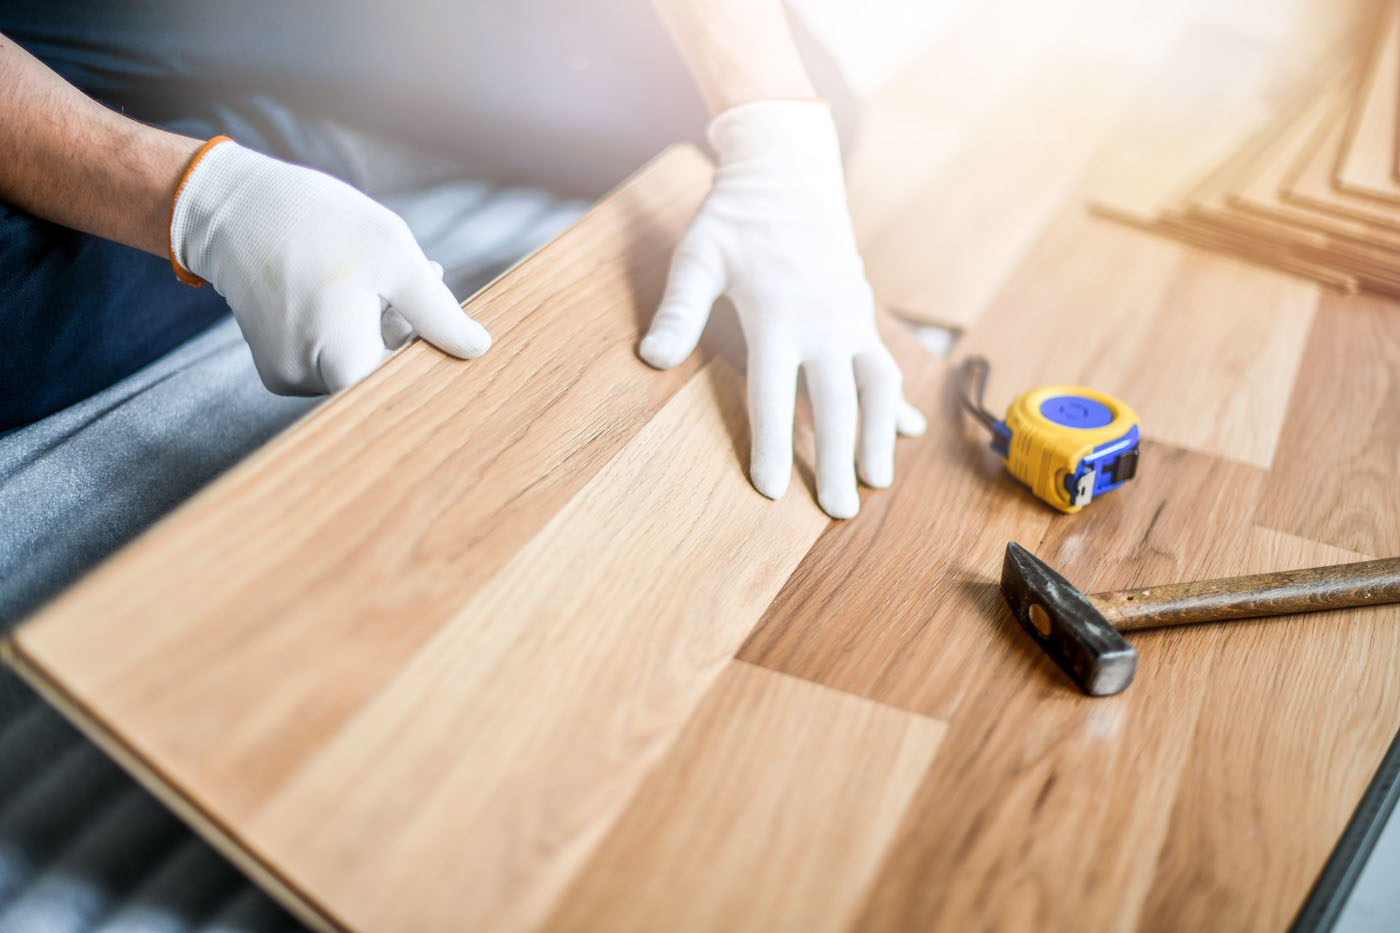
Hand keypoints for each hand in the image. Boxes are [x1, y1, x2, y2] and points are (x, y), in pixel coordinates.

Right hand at [170, 140, 489, 394]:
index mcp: (343, 366)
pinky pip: (329, 356)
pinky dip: (349, 328)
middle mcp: (310, 384)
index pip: (409, 382)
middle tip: (429, 278)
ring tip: (389, 276)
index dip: (433, 353)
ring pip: (357, 363)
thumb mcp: (396, 259)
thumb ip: (440, 313)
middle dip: (413, 332)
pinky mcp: (276, 365)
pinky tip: (355, 289)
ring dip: (384, 326)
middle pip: (383, 373)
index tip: (445, 321)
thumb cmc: (318, 224)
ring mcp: (288, 377)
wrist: (231, 206)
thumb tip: (477, 349)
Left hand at [639, 101, 924, 518]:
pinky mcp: (863, 313)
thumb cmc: (735, 218)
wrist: (789, 172)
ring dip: (880, 438)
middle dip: (835, 461)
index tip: (770, 491)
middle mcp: (822, 324)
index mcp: (777, 316)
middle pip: (835, 406)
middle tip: (837, 512)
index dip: (770, 446)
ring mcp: (850, 320)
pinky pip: (887, 366)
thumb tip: (653, 360)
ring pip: (877, 389)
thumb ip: (678, 311)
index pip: (774, 396)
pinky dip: (897, 403)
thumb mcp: (698, 257)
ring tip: (877, 482)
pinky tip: (905, 432)